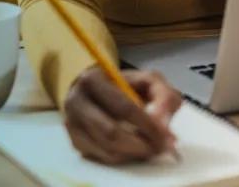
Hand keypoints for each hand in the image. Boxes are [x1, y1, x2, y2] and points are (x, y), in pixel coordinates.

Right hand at [63, 66, 182, 164]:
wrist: (101, 88)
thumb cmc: (128, 85)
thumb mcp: (150, 81)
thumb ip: (162, 97)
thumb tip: (162, 126)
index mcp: (93, 80)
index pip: (123, 108)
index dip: (147, 125)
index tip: (166, 136)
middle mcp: (76, 102)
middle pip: (110, 132)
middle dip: (140, 144)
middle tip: (160, 148)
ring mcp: (72, 124)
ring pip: (104, 148)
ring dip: (132, 153)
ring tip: (150, 149)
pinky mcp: (74, 140)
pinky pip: (99, 156)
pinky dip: (121, 157)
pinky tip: (134, 150)